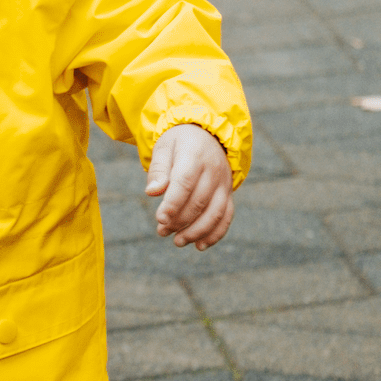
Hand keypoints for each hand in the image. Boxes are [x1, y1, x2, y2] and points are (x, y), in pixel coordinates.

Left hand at [145, 124, 234, 250]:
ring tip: (177, 242)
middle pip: (199, 201)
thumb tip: (152, 192)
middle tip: (161, 231)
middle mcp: (213, 171)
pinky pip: (226, 216)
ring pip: (215, 212)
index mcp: (194, 156)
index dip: (173, 203)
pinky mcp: (228, 193)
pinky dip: (215, 233)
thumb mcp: (164, 148)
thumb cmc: (179, 143)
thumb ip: (158, 170)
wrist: (207, 134)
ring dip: (196, 231)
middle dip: (179, 221)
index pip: (185, 183)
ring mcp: (223, 183)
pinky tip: (199, 246)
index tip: (160, 219)